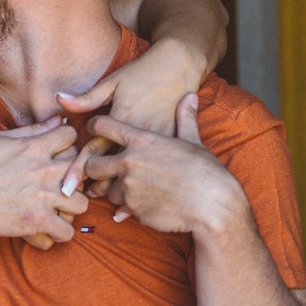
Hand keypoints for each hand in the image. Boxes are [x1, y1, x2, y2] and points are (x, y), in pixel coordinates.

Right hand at [0, 117, 87, 246]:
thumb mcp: (0, 140)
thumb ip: (32, 131)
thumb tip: (57, 119)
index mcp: (35, 147)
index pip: (72, 136)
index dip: (67, 144)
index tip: (59, 154)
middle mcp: (44, 170)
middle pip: (83, 169)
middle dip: (76, 176)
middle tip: (62, 184)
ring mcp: (44, 197)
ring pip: (82, 203)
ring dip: (72, 207)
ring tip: (59, 209)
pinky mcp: (38, 221)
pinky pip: (67, 231)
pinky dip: (59, 232)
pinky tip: (49, 227)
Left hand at [83, 94, 249, 232]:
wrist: (214, 206)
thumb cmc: (206, 172)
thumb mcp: (194, 141)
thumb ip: (184, 119)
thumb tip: (190, 97)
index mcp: (142, 140)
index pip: (103, 126)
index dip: (95, 126)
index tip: (95, 130)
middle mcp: (129, 162)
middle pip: (91, 164)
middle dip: (94, 167)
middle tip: (104, 169)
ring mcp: (129, 187)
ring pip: (105, 189)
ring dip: (114, 189)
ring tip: (132, 188)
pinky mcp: (133, 208)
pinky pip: (121, 206)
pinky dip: (129, 206)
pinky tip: (145, 202)